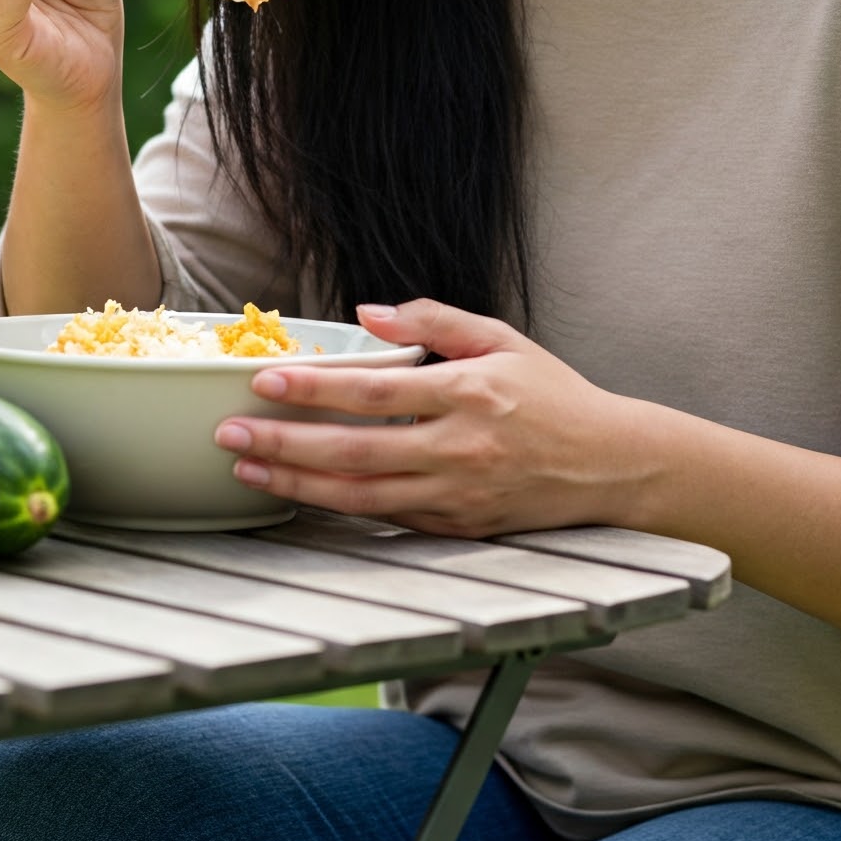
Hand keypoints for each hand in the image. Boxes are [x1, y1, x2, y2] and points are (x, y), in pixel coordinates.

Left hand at [212, 300, 656, 537]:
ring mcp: (459, 495)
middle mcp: (461, 449)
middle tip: (229, 433)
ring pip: (363, 497)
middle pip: (356, 452)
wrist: (612, 464)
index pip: (375, 393)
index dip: (316, 389)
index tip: (265, 381)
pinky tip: (300, 491)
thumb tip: (366, 313)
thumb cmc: (552, 394)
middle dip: (286, 444)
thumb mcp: (499, 338)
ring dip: (298, 484)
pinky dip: (340, 508)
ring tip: (247, 469)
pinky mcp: (460, 527)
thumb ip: (432, 319)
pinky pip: (388, 519)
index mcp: (469, 393)